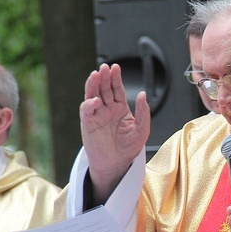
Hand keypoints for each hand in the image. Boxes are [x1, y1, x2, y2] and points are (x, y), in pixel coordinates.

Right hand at [80, 63, 150, 202]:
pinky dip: (90, 104)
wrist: (117, 164)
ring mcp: (96, 115)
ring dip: (93, 85)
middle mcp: (107, 109)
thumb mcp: (142, 129)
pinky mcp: (88, 124)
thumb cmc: (128, 148)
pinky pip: (87, 111)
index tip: (116, 67)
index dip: (116, 78)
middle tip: (105, 67)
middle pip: (104, 88)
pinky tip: (96, 100)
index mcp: (120, 108)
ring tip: (96, 74)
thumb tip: (143, 94)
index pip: (117, 89)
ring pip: (93, 95)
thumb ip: (143, 112)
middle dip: (104, 77)